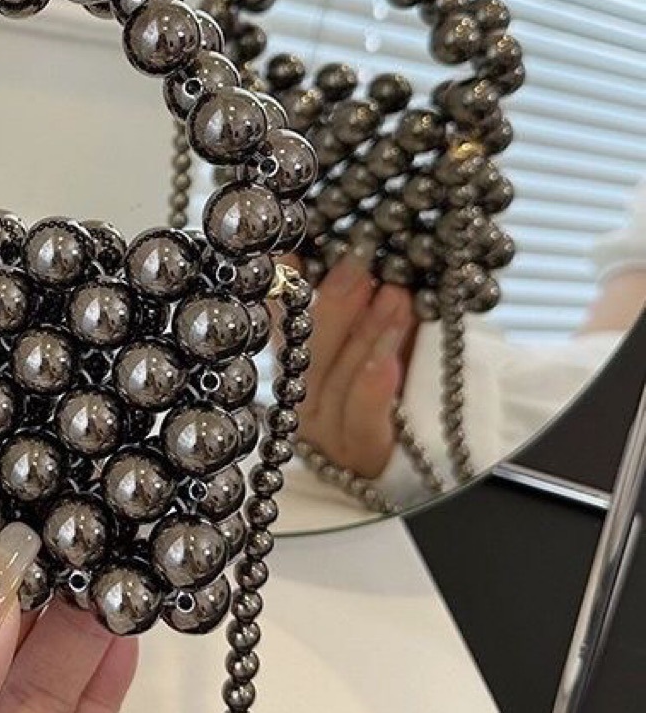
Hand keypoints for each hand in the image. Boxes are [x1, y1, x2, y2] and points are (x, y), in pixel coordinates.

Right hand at [298, 253, 416, 478]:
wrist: (431, 461)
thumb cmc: (404, 390)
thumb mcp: (384, 341)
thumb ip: (372, 304)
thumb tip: (367, 252)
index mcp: (298, 371)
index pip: (284, 325)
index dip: (282, 290)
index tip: (289, 251)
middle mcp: (303, 402)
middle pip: (309, 352)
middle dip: (333, 305)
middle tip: (359, 265)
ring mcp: (328, 433)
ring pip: (336, 380)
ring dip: (367, 335)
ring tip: (396, 296)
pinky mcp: (362, 455)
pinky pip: (361, 420)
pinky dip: (372, 387)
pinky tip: (389, 360)